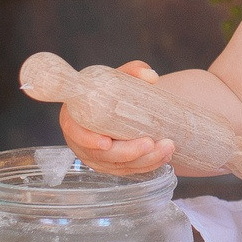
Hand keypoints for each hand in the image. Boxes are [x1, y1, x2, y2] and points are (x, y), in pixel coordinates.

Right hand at [57, 60, 179, 174]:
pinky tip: (164, 157)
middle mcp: (82, 143)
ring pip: (119, 166)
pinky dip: (148, 166)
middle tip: (150, 143)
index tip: (107, 142)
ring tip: (167, 148)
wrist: (116, 104)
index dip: (89, 140)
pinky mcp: (111, 166)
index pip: (76, 133)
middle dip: (128, 152)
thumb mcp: (117, 77)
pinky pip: (129, 170)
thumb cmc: (110, 90)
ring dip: (145, 161)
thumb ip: (133, 71)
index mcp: (74, 119)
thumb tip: (151, 76)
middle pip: (102, 156)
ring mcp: (96, 158)